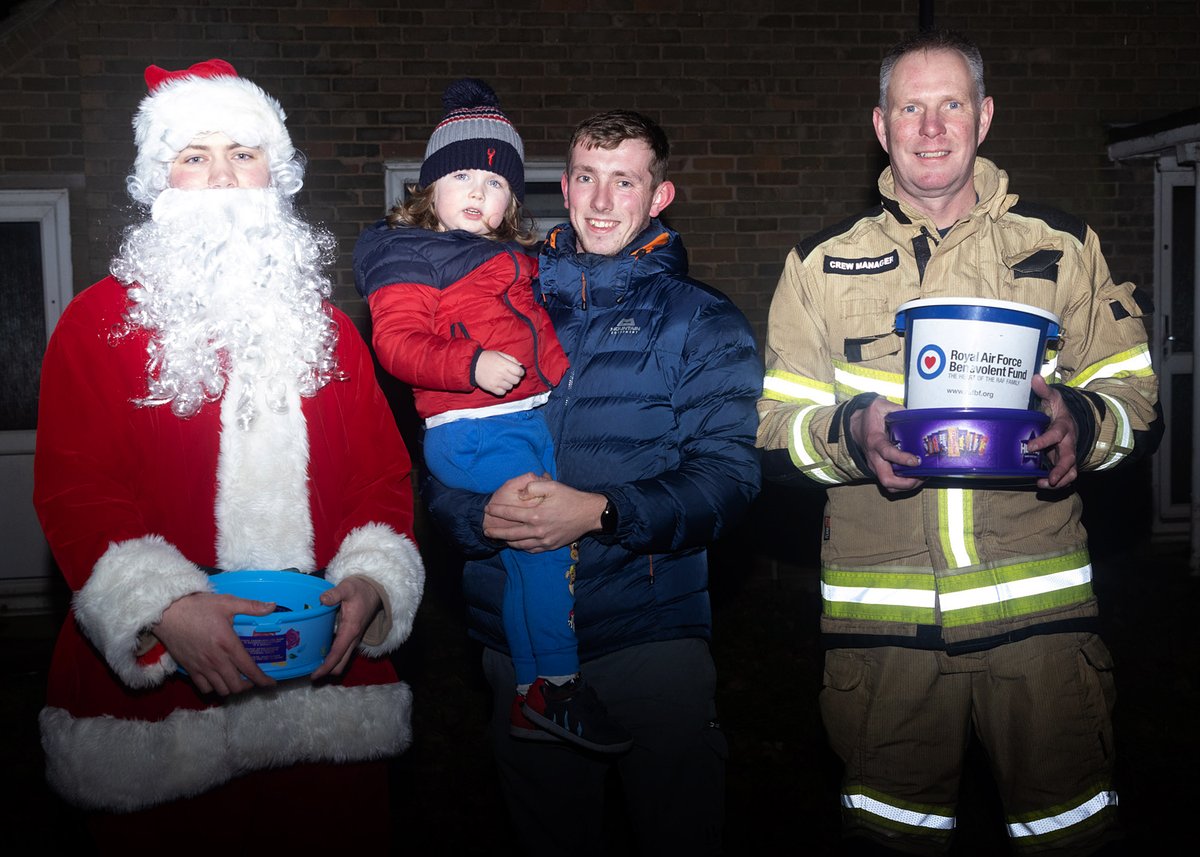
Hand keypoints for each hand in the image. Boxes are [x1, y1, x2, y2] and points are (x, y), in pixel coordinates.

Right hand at [153, 592, 275, 695]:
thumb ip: (251, 606)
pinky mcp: (189, 669)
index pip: (249, 669)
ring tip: (236, 680)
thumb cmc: (198, 606)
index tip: (271, 684)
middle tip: (252, 679)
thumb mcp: (227, 602)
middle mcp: (216, 660)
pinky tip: (217, 680)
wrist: (167, 613)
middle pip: (236, 685)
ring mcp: (202, 667)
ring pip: (221, 690)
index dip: (262, 680)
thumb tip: (272, 606)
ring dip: (232, 688)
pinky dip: (213, 688)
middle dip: (248, 686)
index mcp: (228, 644)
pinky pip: (204, 688)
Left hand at [311, 576, 383, 678]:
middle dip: (327, 672)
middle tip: (310, 674)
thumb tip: (322, 599)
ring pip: (342, 660)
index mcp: (351, 630)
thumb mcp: (348, 588)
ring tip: (312, 665)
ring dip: (330, 666)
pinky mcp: (352, 636)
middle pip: (341, 664)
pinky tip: (320, 652)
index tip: (314, 675)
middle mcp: (353, 638)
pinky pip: (342, 652)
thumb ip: (335, 594)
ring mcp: (353, 638)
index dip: (326, 666)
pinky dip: (332, 658)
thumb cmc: (361, 589)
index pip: (337, 654)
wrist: (375, 589)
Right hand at [475, 350, 524, 395]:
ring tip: (503, 379)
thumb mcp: (500, 354)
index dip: (521, 372)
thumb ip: (512, 359)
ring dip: (509, 384)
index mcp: (504, 364)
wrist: (472, 364)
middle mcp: (501, 373)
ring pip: (510, 387)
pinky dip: (503, 390)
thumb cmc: (487, 358)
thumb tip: (521, 366)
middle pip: (516, 380)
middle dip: (515, 378)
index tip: (518, 371)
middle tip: (511, 375)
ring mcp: (496, 382)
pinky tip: (499, 385)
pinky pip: (503, 393)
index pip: (519, 372)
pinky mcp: (491, 388)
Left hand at [483, 473, 607, 551]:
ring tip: (498, 538)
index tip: (487, 509)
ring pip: (520, 544)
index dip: (497, 511)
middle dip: (496, 532)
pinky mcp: (550, 546)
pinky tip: (516, 544)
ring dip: (507, 541)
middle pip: (510, 534)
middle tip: (485, 530)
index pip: (510, 514)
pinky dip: (521, 547)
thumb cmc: (570, 498)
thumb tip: (519, 494)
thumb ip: (533, 486)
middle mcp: (538, 530)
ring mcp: (544, 541)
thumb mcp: (552, 485)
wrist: (589, 514)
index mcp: (536, 515)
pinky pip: (531, 549)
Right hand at [848, 397, 924, 491]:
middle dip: (906, 483)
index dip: (902, 459)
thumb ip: (896, 408)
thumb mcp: (879, 406)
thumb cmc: (869, 418)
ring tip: (922, 478)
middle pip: (887, 479)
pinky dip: (904, 484)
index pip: (887, 453)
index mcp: (875, 441)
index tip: (916, 460)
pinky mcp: (880, 471)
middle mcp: (874, 458)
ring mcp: (876, 466)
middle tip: (922, 476)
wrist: (856, 428)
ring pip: (889, 485)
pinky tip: (917, 477)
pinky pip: (891, 483)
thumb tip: (913, 414)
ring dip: (907, 486)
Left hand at [1026, 375, 1078, 489]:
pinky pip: (1066, 476)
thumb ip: (1044, 391)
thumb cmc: (1059, 411)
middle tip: (1049, 478)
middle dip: (1060, 470)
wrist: (1074, 421)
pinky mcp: (1065, 463)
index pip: (1055, 434)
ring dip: (1060, 480)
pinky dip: (1057, 483)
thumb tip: (1035, 377)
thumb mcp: (1053, 399)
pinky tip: (1041, 484)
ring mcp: (1068, 454)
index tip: (1031, 446)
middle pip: (1069, 458)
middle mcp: (1069, 443)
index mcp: (1063, 427)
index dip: (1045, 441)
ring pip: (1071, 471)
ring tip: (1043, 485)